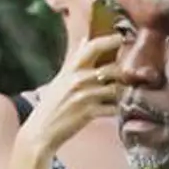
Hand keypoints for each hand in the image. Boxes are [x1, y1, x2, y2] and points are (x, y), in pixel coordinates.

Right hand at [24, 34, 126, 156]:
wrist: (41, 130)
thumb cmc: (53, 104)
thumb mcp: (61, 78)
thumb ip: (76, 60)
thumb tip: (85, 41)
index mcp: (71, 68)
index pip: (93, 46)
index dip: (110, 40)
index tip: (121, 38)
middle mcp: (78, 79)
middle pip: (111, 69)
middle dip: (122, 74)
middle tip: (127, 78)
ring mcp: (84, 96)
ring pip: (116, 89)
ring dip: (122, 93)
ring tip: (120, 96)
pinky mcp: (89, 112)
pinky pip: (113, 108)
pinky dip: (117, 109)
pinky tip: (115, 110)